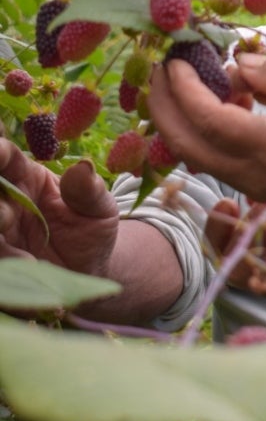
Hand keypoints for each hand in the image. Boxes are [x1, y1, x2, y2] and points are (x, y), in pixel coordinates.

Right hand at [0, 140, 117, 276]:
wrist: (89, 269)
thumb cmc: (93, 229)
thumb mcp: (100, 209)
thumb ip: (89, 190)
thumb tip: (84, 166)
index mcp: (29, 178)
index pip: (8, 158)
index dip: (0, 151)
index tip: (0, 151)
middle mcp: (8, 201)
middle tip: (6, 211)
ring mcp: (2, 228)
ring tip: (8, 223)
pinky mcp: (2, 254)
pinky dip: (7, 254)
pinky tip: (29, 261)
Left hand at [149, 51, 265, 275]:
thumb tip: (240, 64)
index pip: (204, 116)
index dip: (183, 85)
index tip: (177, 55)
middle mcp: (249, 174)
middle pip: (183, 143)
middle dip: (163, 103)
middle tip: (161, 68)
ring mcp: (251, 185)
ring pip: (194, 155)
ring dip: (181, 119)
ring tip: (185, 82)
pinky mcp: (258, 186)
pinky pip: (214, 160)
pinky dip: (203, 131)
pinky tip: (223, 103)